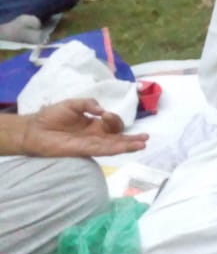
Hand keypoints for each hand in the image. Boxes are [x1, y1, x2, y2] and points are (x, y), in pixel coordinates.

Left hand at [19, 98, 147, 156]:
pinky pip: (103, 149)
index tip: (105, 114)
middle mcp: (95, 135)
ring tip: (143, 143)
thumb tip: (102, 110)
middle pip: (118, 138)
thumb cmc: (51, 116)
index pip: (112, 124)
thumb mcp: (73, 104)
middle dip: (132, 138)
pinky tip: (126, 147)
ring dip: (128, 145)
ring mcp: (90, 144)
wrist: (34, 129)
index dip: (114, 119)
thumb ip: (88, 103)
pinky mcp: (84, 150)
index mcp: (93, 124)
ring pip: (114, 145)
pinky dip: (116, 148)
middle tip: (146, 137)